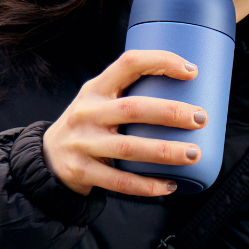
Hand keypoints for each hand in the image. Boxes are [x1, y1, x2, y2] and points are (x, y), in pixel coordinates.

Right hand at [43, 50, 206, 196]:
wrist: (47, 158)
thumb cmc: (90, 125)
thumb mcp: (99, 101)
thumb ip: (131, 93)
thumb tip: (190, 92)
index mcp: (95, 88)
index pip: (129, 63)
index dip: (161, 62)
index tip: (193, 72)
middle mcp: (87, 112)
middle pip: (133, 108)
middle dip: (171, 112)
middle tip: (201, 118)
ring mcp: (82, 143)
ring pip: (128, 148)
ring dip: (165, 151)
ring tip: (194, 154)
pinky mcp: (82, 171)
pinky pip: (119, 181)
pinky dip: (147, 186)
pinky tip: (170, 185)